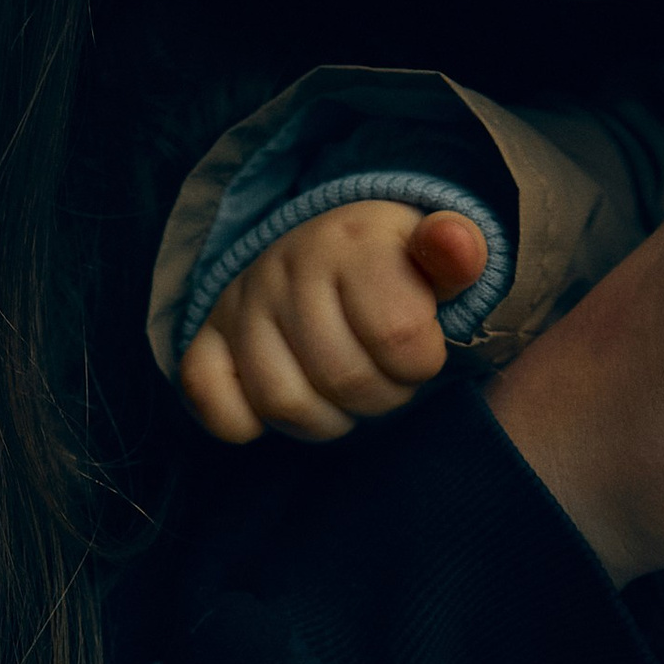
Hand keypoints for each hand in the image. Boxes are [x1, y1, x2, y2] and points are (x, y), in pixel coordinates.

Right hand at [179, 203, 488, 444]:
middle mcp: (286, 265)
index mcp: (350, 242)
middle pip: (344, 380)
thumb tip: (453, 243)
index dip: (421, 364)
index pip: (399, 339)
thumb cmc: (393, 269)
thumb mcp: (435, 256)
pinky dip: (244, 422)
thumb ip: (457, 253)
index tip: (420, 351)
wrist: (325, 252)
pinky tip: (283, 403)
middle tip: (385, 380)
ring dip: (326, 421)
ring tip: (344, 397)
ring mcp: (241, 304)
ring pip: (284, 403)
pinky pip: (209, 398)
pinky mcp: (206, 338)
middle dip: (381, 397)